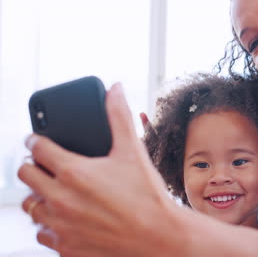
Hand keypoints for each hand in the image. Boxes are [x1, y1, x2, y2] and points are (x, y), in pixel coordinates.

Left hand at [18, 83, 186, 256]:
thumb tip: (116, 89)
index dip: (36, 139)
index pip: (36, 147)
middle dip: (34, 166)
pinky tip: (68, 218)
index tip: (38, 140)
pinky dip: (50, 223)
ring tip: (58, 192)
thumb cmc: (148, 196)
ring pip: (30, 206)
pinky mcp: (65, 246)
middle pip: (25, 174)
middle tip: (47, 166)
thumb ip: (120, 116)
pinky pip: (43, 232)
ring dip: (39, 196)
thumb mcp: (134, 151)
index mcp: (74, 171)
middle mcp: (60, 198)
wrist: (159, 237)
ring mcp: (60, 225)